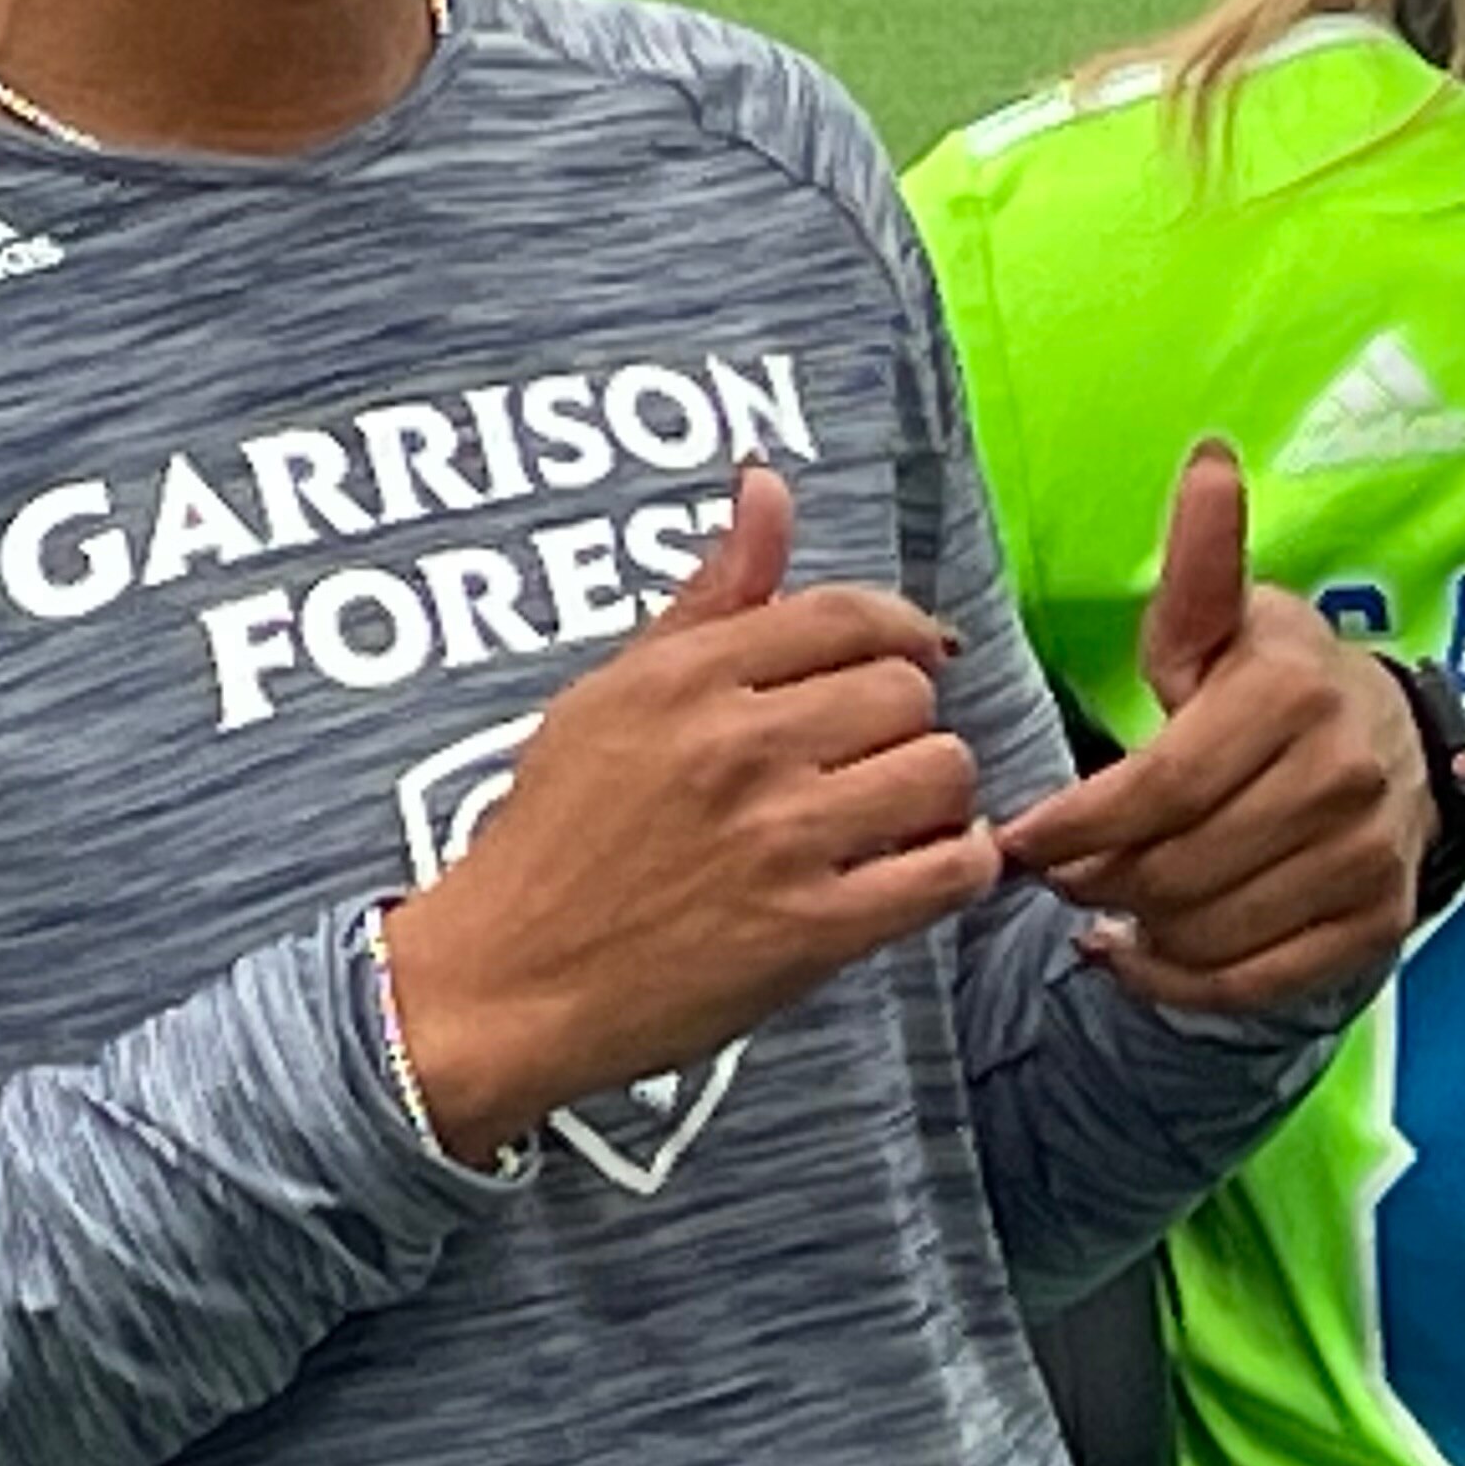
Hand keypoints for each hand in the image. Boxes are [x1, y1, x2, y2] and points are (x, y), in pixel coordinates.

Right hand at [383, 466, 1000, 1163]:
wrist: (505, 981)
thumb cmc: (554, 836)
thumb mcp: (609, 696)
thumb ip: (707, 598)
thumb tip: (767, 484)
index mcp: (686, 679)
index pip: (847, 615)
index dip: (900, 633)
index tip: (911, 657)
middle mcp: (739, 746)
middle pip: (907, 691)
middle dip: (905, 720)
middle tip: (874, 755)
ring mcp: (781, 839)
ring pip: (941, 770)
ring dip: (935, 793)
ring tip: (896, 813)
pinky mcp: (813, 932)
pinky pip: (949, 870)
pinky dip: (959, 863)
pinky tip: (925, 867)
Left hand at [995, 441, 1426, 1014]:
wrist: (1396, 748)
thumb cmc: (1273, 683)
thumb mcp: (1224, 624)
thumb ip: (1200, 562)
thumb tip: (1208, 457)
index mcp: (1293, 694)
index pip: (1160, 788)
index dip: (1075, 826)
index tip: (1017, 839)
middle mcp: (1343, 778)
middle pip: (1177, 867)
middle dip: (1093, 879)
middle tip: (1051, 873)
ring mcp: (1368, 858)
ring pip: (1210, 929)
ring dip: (1134, 928)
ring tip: (1097, 903)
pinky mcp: (1377, 924)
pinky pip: (1254, 981)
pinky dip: (1179, 983)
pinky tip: (1137, 953)